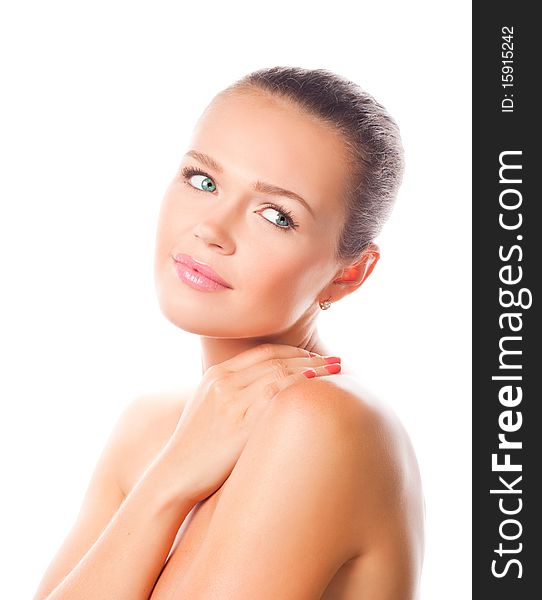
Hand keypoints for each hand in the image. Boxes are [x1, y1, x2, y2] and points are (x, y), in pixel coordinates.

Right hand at [161, 343, 340, 503]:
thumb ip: (232, 393)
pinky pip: (276, 396)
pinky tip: (317, 386)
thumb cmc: (195, 448)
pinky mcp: (239, 423)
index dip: (293, 351)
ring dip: (314, 368)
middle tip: (335, 360)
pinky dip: (300, 386)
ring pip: (280, 372)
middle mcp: (223, 381)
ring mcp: (231, 400)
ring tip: (336, 370)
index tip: (314, 356)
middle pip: (276, 359)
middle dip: (310, 357)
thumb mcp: (208, 407)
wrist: (173, 475)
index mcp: (216, 374)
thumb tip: (263, 392)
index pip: (263, 352)